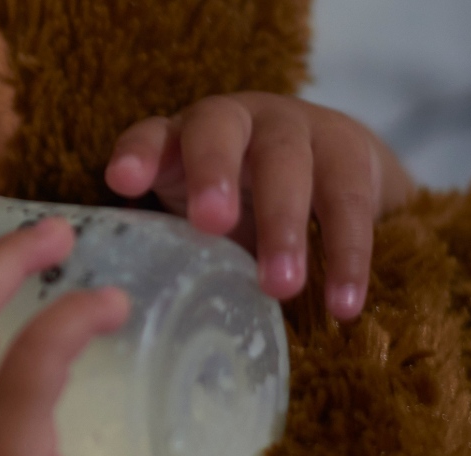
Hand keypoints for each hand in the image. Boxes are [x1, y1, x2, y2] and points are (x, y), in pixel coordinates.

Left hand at [104, 92, 412, 320]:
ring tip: (281, 287)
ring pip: (288, 165)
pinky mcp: (349, 151)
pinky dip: (348, 256)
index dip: (138, 154)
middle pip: (220, 132)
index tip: (122, 181)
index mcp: (183, 136)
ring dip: (283, 225)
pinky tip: (343, 305)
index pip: (152, 135)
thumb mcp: (200, 216)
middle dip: (213, 173)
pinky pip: (349, 202)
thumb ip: (175, 246)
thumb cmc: (241, 202)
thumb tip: (140, 320)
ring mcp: (294, 128)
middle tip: (211, 223)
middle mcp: (236, 120)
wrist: (331, 165)